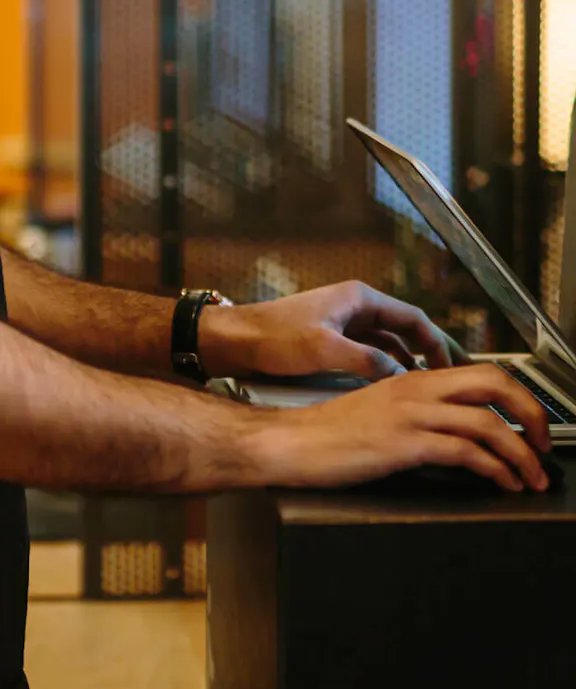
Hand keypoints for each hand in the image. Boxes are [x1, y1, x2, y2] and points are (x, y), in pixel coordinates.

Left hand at [198, 280, 463, 381]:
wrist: (233, 341)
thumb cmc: (272, 338)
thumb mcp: (324, 349)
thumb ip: (367, 361)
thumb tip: (403, 377)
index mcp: (358, 299)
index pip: (414, 318)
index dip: (439, 343)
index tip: (455, 368)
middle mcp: (354, 307)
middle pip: (406, 330)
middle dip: (430, 354)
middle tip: (454, 380)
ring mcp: (343, 323)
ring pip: (389, 343)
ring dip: (409, 364)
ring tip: (429, 390)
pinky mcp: (331, 340)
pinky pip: (371, 353)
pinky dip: (387, 368)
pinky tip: (393, 389)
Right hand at [245, 363, 551, 492]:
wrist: (291, 443)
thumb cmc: (328, 433)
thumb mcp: (378, 410)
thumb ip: (415, 412)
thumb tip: (452, 432)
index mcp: (413, 379)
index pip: (482, 372)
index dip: (518, 397)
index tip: (530, 425)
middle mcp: (416, 389)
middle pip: (495, 384)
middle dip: (531, 416)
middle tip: (543, 446)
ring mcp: (410, 415)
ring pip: (487, 422)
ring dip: (521, 454)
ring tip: (531, 477)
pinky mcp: (403, 444)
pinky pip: (465, 452)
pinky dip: (494, 469)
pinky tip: (500, 483)